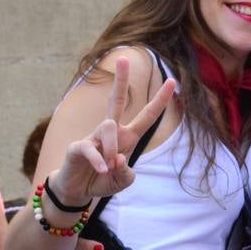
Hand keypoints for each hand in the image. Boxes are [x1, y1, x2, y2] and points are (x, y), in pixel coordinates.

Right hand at [50, 56, 175, 204]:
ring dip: (110, 149)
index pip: (147, 115)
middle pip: (116, 100)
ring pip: (107, 127)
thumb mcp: (122, 181)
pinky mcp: (78, 146)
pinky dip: (98, 161)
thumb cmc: (103, 181)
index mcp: (128, 137)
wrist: (78, 191)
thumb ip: (126, 172)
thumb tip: (119, 157)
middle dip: (120, 80)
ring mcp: (93, 136)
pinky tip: (102, 170)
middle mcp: (111, 132)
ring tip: (108, 169)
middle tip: (123, 58)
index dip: (160, 99)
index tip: (172, 80)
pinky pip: (90, 148)